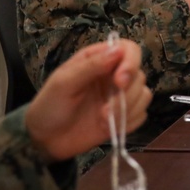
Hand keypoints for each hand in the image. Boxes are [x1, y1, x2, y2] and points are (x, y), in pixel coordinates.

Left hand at [25, 39, 149, 161]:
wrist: (45, 140)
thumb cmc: (49, 106)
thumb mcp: (63, 83)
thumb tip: (118, 51)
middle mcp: (114, 75)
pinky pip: (141, 115)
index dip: (131, 63)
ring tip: (102, 120)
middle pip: (139, 76)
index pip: (129, 49)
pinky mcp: (125, 116)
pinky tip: (109, 127)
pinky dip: (128, 123)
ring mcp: (120, 97)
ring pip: (144, 95)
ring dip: (126, 110)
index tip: (120, 82)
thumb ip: (91, 66)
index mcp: (99, 60)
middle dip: (126, 95)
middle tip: (105, 111)